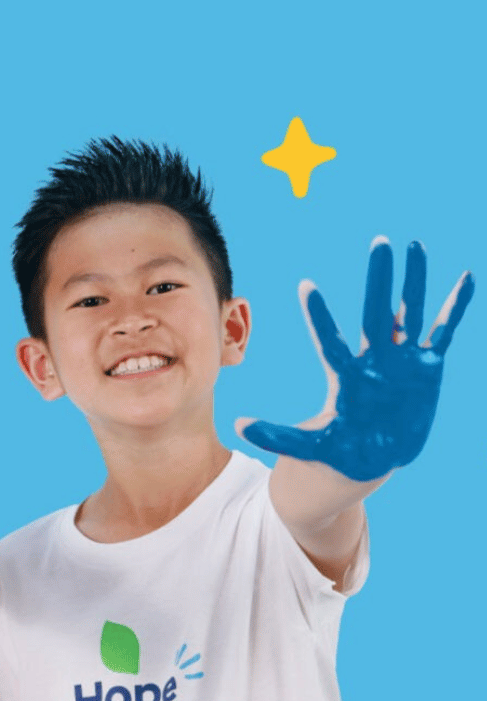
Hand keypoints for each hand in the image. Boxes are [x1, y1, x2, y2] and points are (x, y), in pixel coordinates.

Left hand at [240, 238, 473, 481]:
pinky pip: (444, 332)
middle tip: (380, 242)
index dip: (318, 316)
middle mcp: (374, 361)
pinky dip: (454, 307)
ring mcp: (402, 361)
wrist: (372, 458)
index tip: (305, 286)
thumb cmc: (338, 451)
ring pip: (411, 312)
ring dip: (414, 281)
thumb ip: (277, 436)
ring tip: (415, 245)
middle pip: (377, 313)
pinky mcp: (427, 368)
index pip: (329, 341)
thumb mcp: (308, 447)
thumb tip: (237, 426)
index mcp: (346, 376)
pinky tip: (465, 278)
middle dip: (379, 280)